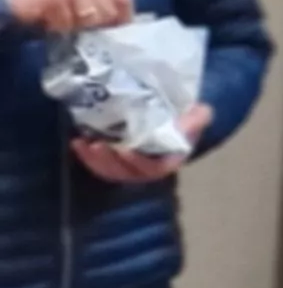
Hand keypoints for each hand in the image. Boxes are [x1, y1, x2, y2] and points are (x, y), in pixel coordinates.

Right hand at [6, 0, 131, 33]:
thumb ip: (99, 2)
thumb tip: (122, 25)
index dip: (123, 19)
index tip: (116, 33)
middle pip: (109, 13)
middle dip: (95, 26)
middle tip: (76, 25)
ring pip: (90, 20)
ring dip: (75, 27)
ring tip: (61, 20)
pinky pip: (67, 25)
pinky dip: (57, 28)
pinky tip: (48, 19)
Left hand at [71, 106, 206, 184]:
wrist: (175, 120)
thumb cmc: (185, 120)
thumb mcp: (197, 116)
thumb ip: (198, 118)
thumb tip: (198, 115)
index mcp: (169, 161)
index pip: (154, 168)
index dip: (139, 163)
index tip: (126, 151)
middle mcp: (147, 168)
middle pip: (126, 173)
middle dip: (109, 162)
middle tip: (97, 145)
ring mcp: (129, 166)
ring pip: (110, 171)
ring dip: (94, 160)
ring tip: (82, 144)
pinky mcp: (114, 160)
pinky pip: (100, 164)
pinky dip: (87, 156)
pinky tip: (77, 142)